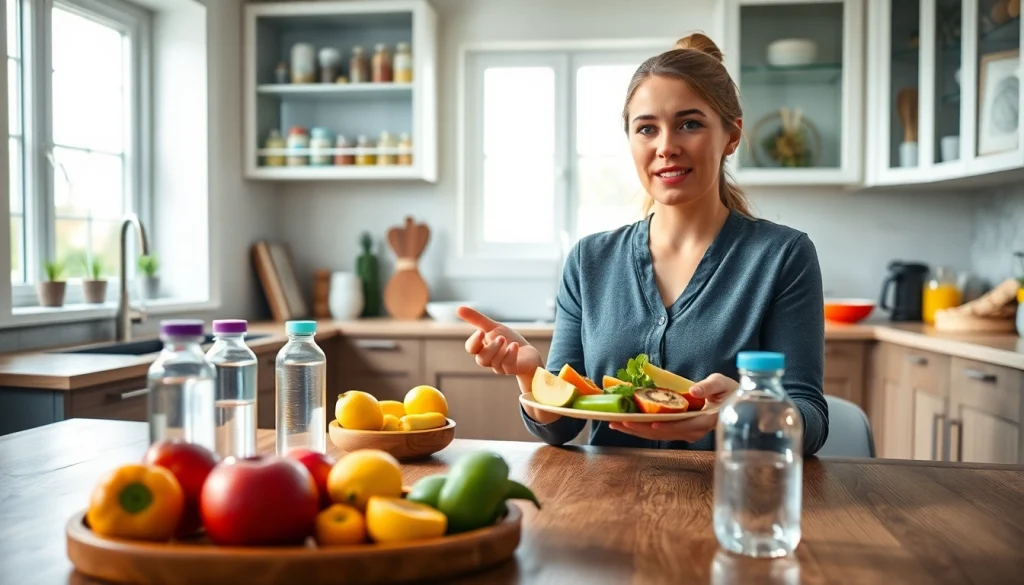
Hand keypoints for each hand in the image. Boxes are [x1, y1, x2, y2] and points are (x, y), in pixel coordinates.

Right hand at [456, 306, 542, 375]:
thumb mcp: (493, 327)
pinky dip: (510, 355)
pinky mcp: (512, 369)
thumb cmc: (509, 340)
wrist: (528, 353)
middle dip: (490, 348)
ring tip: (506, 340)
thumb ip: (476, 319)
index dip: (474, 342)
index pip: (471, 348)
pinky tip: (514, 346)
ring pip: (494, 362)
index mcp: (482, 348)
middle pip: (481, 359)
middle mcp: (489, 359)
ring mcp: (500, 366)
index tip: (481, 332)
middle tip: (500, 337)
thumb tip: (457, 308)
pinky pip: (508, 366)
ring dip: (500, 350)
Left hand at [608, 373, 737, 441]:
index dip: (667, 425)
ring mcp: (685, 433)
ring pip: (658, 434)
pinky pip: (658, 431)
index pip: (684, 425)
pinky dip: (640, 428)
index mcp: (705, 420)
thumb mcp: (723, 384)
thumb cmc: (729, 391)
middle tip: (620, 422)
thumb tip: (694, 391)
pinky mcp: (678, 430)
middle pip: (664, 432)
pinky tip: (625, 424)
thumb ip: (709, 386)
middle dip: (641, 428)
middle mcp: (693, 431)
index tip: (650, 422)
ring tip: (615, 424)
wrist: (734, 405)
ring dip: (636, 430)